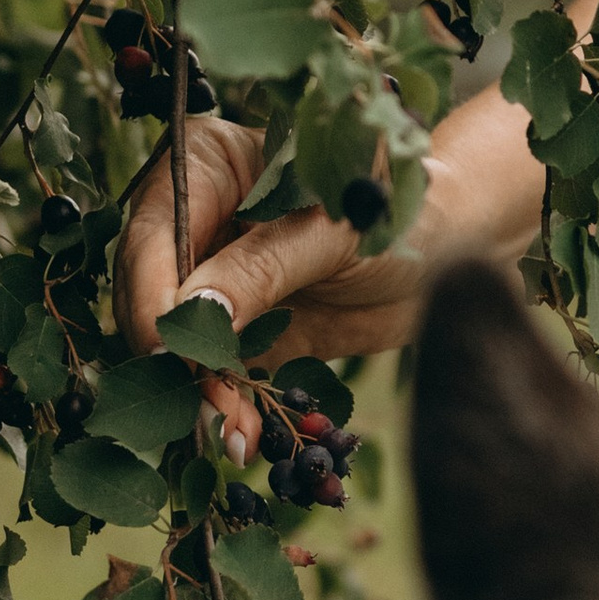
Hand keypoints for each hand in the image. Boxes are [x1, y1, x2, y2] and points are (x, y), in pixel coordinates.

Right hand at [113, 113, 439, 458]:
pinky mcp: (238, 327)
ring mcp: (212, 275)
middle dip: (176, 351)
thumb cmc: (398, 213)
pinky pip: (214, 369)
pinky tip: (245, 435)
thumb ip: (264, 266)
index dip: (153, 292)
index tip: (167, 345)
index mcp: (208, 164)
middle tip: (209, 398)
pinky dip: (227, 403)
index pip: (154, 231)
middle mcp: (197, 217)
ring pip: (175, 338)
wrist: (448, 251)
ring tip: (237, 431)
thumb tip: (193, 313)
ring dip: (199, 388)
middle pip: (150, 289)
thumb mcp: (334, 233)